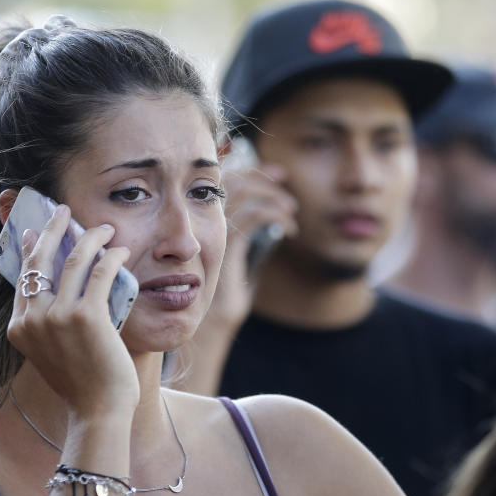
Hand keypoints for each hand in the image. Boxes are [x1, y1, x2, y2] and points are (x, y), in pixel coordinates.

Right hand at [7, 205, 139, 420]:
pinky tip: (121, 251)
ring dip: (91, 237)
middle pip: (39, 259)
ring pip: (73, 260)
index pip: (23, 277)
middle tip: (62, 210)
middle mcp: (33, 319)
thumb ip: (47, 322)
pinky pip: (101, 273)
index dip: (30, 249)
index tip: (35, 231)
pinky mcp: (87, 317)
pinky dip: (112, 257)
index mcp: (19, 328)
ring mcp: (58, 317)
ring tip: (105, 228)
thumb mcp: (53, 351)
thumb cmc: (83, 383)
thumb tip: (56, 288)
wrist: (98, 412)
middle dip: (51, 228)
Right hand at [209, 163, 297, 330]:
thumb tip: (267, 230)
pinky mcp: (225, 244)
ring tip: (292, 208)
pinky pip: (253, 215)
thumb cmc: (224, 296)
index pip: (225, 184)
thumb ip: (246, 241)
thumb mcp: (238, 261)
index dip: (251, 173)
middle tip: (284, 178)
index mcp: (204, 223)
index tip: (277, 174)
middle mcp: (203, 222)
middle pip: (233, 181)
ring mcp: (211, 231)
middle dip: (262, 176)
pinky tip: (290, 231)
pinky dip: (276, 216)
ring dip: (272, 194)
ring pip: (243, 192)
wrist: (212, 322)